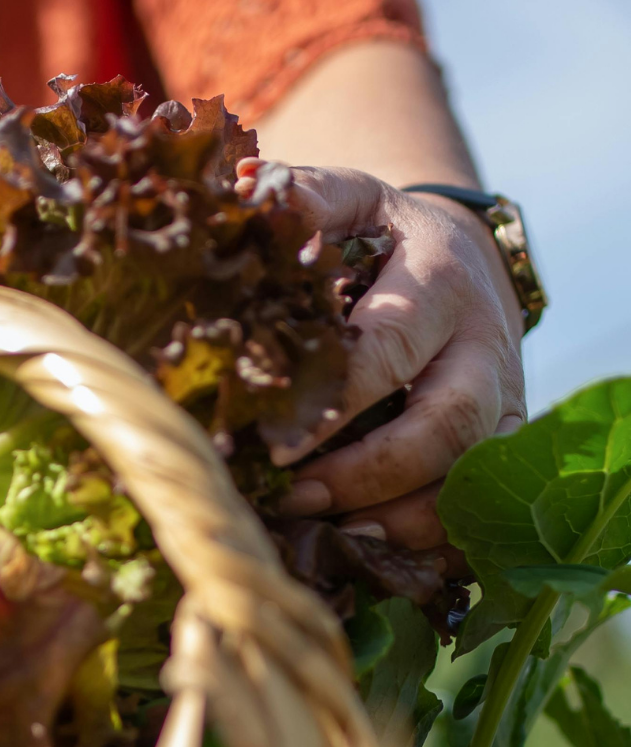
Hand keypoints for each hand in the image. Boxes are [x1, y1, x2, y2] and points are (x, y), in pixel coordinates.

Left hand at [238, 163, 525, 559]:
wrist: (458, 256)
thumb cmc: (382, 237)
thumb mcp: (351, 201)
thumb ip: (302, 198)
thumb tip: (243, 193)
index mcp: (441, 280)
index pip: (389, 350)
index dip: (332, 405)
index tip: (272, 444)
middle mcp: (483, 345)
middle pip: (445, 426)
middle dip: (368, 474)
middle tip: (294, 497)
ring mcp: (502, 398)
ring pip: (470, 475)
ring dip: (401, 517)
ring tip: (329, 534)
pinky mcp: (503, 441)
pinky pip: (480, 505)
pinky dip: (432, 538)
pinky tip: (373, 553)